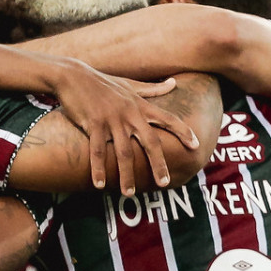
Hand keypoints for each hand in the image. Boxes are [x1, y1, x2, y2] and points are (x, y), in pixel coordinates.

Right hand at [46, 58, 196, 193]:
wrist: (74, 76)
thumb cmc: (103, 83)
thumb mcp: (130, 85)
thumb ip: (153, 89)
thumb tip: (174, 83)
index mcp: (140, 105)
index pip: (167, 119)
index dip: (183, 131)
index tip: (196, 145)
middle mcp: (130, 113)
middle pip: (150, 141)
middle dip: (158, 164)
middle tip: (164, 183)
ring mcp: (112, 119)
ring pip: (123, 152)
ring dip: (126, 174)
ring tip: (129, 193)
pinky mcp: (93, 124)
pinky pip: (97, 150)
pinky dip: (98, 169)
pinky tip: (100, 184)